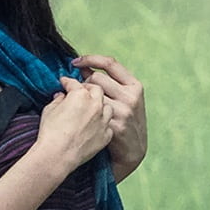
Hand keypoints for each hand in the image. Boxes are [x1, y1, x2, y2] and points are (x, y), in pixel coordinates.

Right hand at [33, 75, 121, 174]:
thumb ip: (57, 100)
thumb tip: (61, 97)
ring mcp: (103, 121)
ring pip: (107, 107)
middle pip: (97, 90)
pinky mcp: (105, 136)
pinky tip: (95, 127)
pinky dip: (102, 124)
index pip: (75, 83)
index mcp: (80, 95)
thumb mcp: (49, 110)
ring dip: (100, 106)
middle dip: (88, 89)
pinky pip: (108, 126)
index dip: (68, 82)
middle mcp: (95, 105)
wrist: (57, 156)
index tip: (65, 83)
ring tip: (92, 110)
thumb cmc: (51, 133)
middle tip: (81, 93)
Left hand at [73, 55, 146, 175]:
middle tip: (80, 94)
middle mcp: (130, 96)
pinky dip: (81, 113)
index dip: (90, 59)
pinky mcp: (114, 126)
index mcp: (134, 86)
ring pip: (92, 95)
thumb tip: (82, 67)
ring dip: (82, 99)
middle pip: (97, 78)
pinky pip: (91, 113)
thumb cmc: (125, 121)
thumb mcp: (123, 98)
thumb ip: (106, 82)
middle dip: (84, 84)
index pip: (110, 63)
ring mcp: (123, 112)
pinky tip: (79, 118)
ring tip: (80, 106)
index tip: (75, 61)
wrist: (133, 151)